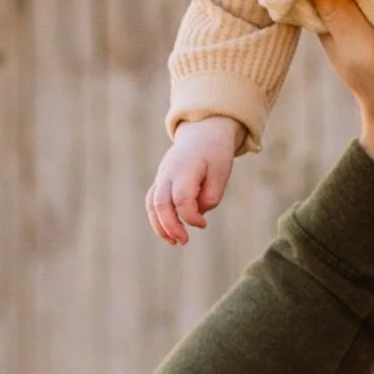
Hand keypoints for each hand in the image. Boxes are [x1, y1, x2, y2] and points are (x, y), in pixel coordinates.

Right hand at [148, 120, 239, 246]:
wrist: (202, 132)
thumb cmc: (215, 154)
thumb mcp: (221, 173)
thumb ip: (211, 197)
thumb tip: (197, 215)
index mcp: (185, 169)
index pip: (181, 199)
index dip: (191, 217)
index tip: (204, 225)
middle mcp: (168, 173)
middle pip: (161, 204)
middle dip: (170, 227)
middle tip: (184, 241)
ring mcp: (161, 177)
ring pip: (152, 204)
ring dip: (160, 226)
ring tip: (174, 242)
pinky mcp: (160, 181)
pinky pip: (152, 202)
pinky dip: (157, 219)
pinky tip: (169, 232)